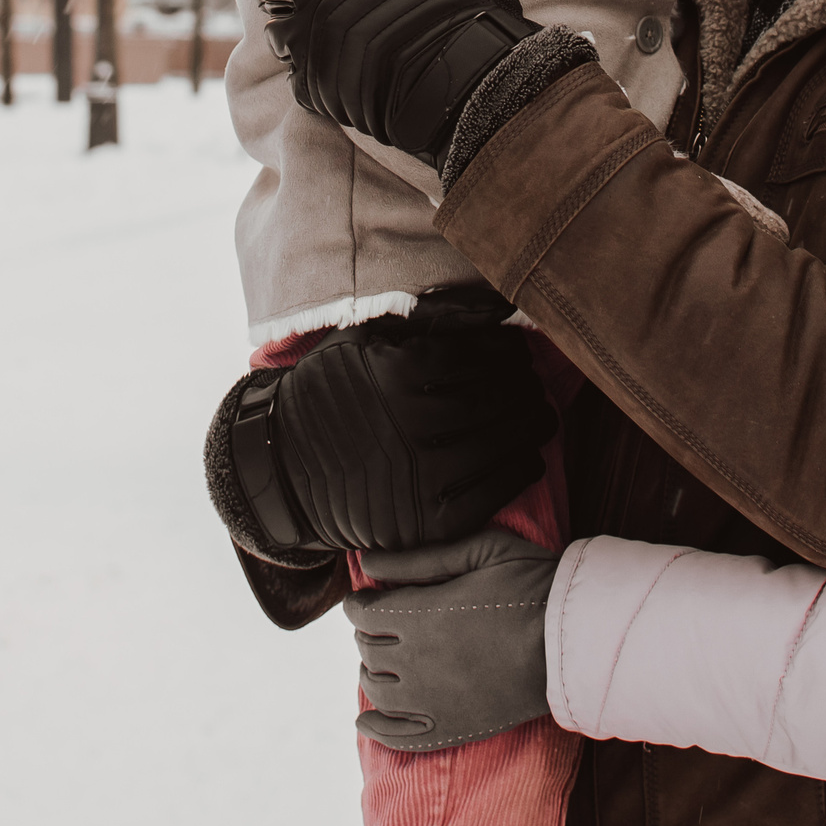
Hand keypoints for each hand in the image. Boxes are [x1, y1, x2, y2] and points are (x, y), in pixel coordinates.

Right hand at [202, 298, 557, 559]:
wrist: (283, 469)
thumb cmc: (332, 393)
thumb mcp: (365, 340)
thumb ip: (428, 319)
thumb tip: (495, 306)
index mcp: (398, 373)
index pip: (480, 356)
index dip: (508, 351)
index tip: (518, 352)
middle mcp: (412, 424)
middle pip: (497, 398)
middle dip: (525, 387)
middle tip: (534, 383)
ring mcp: (421, 476)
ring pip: (503, 443)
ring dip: (532, 426)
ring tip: (541, 416)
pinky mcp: (427, 519)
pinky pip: (493, 492)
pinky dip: (520, 471)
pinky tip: (530, 457)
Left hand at [346, 528, 558, 751]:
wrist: (574, 640)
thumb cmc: (533, 584)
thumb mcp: (480, 551)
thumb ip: (419, 558)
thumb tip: (366, 561)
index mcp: (421, 615)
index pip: (363, 613)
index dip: (358, 602)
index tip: (366, 597)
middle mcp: (417, 661)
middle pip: (367, 650)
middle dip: (367, 633)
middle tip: (381, 623)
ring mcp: (432, 700)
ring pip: (376, 691)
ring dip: (371, 672)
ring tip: (381, 661)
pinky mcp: (452, 728)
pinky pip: (398, 737)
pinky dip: (375, 729)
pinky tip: (366, 721)